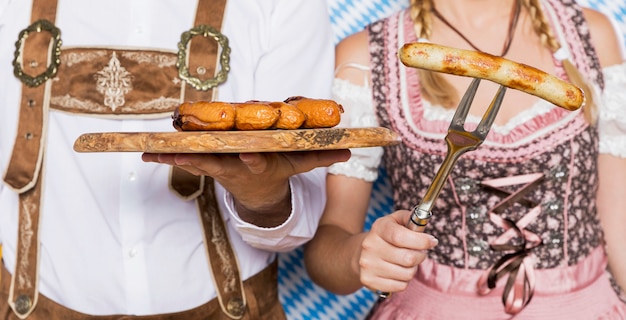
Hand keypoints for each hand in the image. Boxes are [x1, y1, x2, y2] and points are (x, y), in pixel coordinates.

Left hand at [142, 150, 349, 224]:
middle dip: (202, 157)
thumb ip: (321, 157)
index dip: (253, 159)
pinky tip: (144, 153)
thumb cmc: (279, 169)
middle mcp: (238, 165)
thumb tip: (350, 150)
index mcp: (261, 164)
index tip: (249, 155)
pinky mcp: (208, 164)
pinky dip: (165, 156)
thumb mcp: (299, 164)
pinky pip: (185, 159)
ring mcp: (221, 166)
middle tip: (183, 154)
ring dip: (174, 157)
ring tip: (152, 152)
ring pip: (196, 160)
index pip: (258, 161)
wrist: (258, 190)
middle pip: (220, 160)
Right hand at [359, 210, 437, 292]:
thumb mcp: (395, 221)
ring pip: (407, 274)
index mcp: (378, 228)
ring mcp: (368, 265)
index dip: (421, 241)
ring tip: (406, 263)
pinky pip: (400, 286)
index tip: (432, 241)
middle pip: (408, 258)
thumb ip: (410, 218)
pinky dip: (404, 280)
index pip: (401, 236)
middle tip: (419, 253)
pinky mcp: (369, 280)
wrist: (361, 253)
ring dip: (412, 269)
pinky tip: (397, 272)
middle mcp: (370, 246)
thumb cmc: (386, 236)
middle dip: (420, 256)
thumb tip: (423, 219)